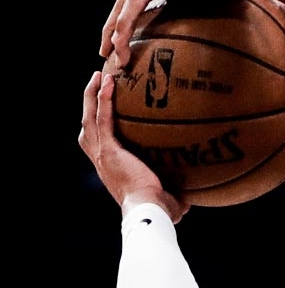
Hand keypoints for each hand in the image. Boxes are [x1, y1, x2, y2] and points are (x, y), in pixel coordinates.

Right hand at [78, 72, 188, 222]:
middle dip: (90, 102)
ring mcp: (103, 154)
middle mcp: (102, 160)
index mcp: (111, 169)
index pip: (98, 142)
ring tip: (100, 74)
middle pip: (88, 125)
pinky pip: (103, 118)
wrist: (149, 212)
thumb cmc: (160, 211)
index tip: (103, 111)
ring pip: (90, 117)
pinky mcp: (110, 149)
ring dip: (92, 95)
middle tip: (97, 82)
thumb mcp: (167, 198)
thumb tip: (193, 196)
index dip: (97, 125)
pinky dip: (103, 100)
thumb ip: (175, 193)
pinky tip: (108, 82)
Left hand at [101, 0, 259, 68]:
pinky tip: (120, 38)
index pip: (140, 3)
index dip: (129, 24)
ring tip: (111, 53)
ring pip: (125, 4)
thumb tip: (219, 34)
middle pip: (126, 4)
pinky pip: (135, 1)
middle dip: (113, 29)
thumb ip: (211, 11)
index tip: (126, 46)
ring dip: (115, 30)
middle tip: (107, 53)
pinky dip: (125, 21)